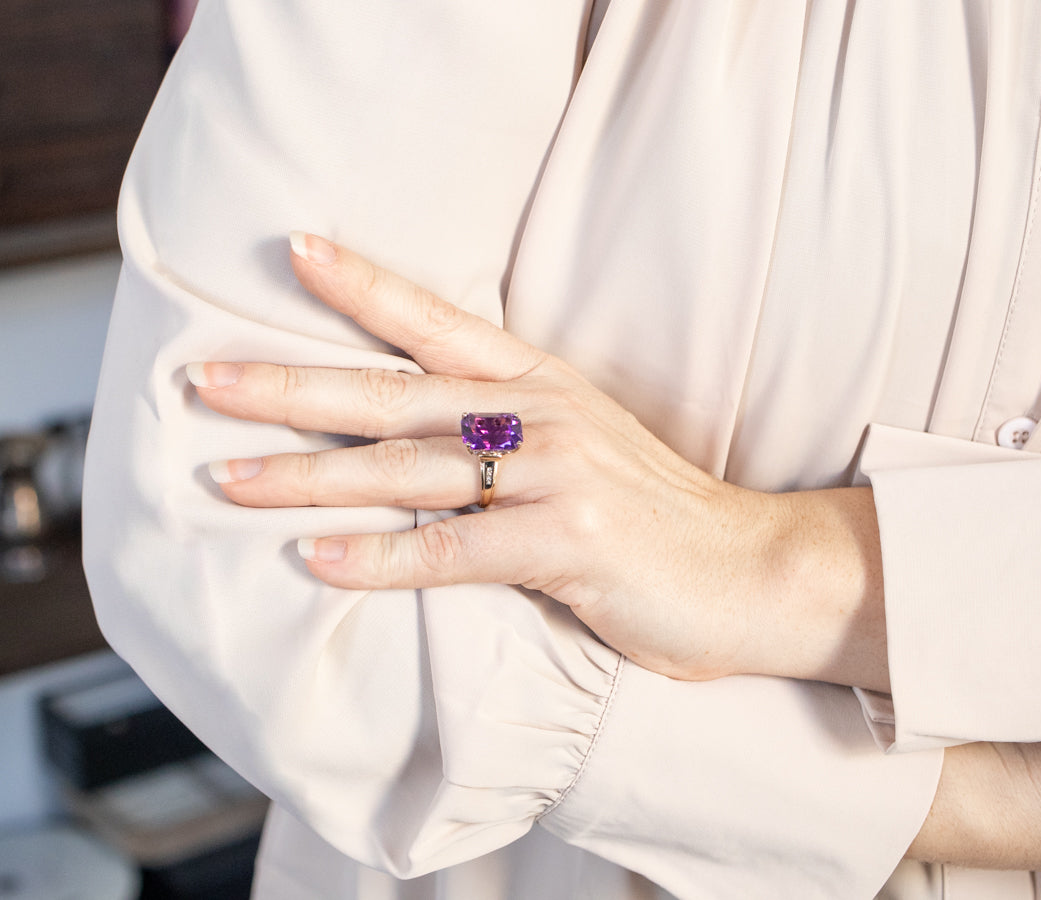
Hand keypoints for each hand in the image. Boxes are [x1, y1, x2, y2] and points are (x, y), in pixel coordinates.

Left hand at [188, 233, 889, 686]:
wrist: (753, 570)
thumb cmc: (660, 518)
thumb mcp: (587, 445)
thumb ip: (510, 431)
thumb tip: (416, 440)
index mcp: (546, 385)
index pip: (440, 323)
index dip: (366, 286)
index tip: (294, 252)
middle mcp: (544, 417)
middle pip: (397, 395)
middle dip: (295, 387)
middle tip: (210, 381)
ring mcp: (558, 476)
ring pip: (408, 471)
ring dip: (310, 478)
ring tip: (230, 481)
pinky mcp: (569, 544)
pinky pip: (452, 552)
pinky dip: (381, 558)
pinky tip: (318, 559)